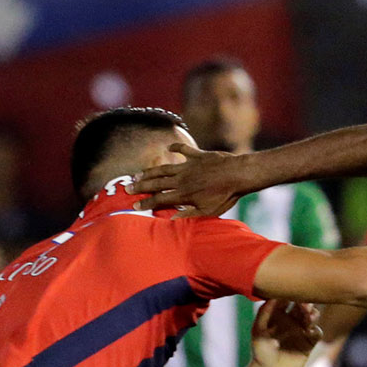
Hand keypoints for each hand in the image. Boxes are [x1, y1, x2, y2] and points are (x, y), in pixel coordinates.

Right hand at [134, 143, 249, 216]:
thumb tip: (172, 218)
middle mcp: (181, 179)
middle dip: (141, 185)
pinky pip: (184, 150)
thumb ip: (189, 214)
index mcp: (183, 194)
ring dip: (151, 170)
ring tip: (139, 173)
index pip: (159, 199)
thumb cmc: (225, 196)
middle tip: (127, 187)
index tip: (134, 204)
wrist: (238, 175)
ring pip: (164, 168)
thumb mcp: (208, 211)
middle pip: (156, 182)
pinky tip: (169, 147)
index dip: (145, 202)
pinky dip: (176, 148)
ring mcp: (188, 166)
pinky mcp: (198, 156)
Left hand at [251, 300, 322, 366]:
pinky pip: (317, 332)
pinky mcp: (309, 343)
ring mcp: (301, 331)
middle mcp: (291, 321)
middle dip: (306, 302)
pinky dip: (316, 329)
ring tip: (309, 316)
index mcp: (278, 315)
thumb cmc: (260, 352)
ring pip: (312, 317)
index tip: (294, 291)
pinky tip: (309, 331)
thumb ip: (264, 313)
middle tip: (305, 305)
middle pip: (303, 305)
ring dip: (313, 314)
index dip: (292, 294)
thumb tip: (273, 295)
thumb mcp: (258, 331)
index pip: (287, 299)